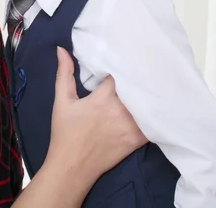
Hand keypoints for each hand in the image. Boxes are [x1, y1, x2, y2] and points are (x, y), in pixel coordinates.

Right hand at [46, 47, 146, 185]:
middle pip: (137, 86)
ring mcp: (131, 126)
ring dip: (147, 93)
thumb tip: (62, 50)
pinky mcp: (137, 140)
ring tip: (151, 80)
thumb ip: (64, 73)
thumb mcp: (62, 100)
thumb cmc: (65, 132)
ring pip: (146, 103)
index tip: (123, 56)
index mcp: (103, 98)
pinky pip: (152, 123)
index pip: (120, 73)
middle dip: (137, 76)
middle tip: (142, 63)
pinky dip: (153, 113)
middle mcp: (121, 110)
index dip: (122, 64)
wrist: (72, 166)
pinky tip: (154, 105)